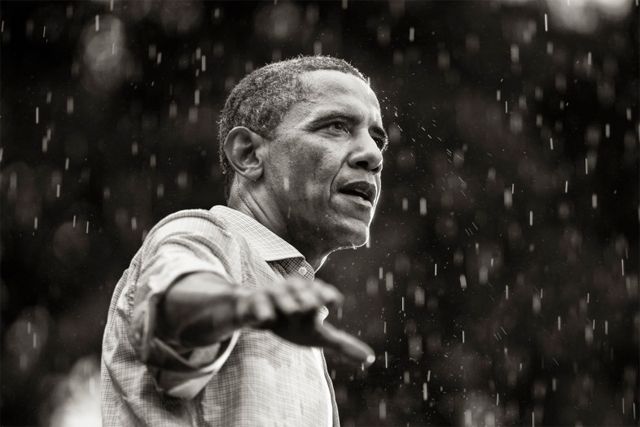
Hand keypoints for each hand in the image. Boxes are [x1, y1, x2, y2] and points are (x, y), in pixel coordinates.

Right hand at [234, 277, 374, 366]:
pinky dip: (263, 313)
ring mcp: (274, 296)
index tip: (332, 301)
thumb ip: (343, 344)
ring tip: (292, 312)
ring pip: (285, 301)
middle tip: (312, 308)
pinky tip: (266, 321)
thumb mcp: (317, 335)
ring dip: (288, 305)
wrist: (254, 311)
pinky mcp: (255, 302)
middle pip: (306, 297)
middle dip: (309, 301)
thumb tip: (370, 359)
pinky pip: (260, 307)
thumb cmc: (292, 323)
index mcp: (311, 295)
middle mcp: (294, 291)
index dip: (327, 297)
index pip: (324, 294)